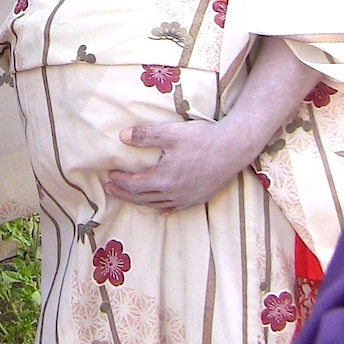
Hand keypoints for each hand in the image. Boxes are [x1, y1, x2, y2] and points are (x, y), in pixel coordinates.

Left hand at [104, 119, 245, 211]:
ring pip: (157, 204)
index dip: (119, 181)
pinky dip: (163, 208)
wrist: (235, 147)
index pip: (133, 185)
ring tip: (129, 197)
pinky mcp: (199, 198)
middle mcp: (173, 194)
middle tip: (109, 190)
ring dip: (140, 201)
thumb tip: (122, 136)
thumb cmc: (202, 138)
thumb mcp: (170, 133)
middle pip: (142, 198)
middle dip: (123, 194)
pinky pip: (176, 208)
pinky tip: (160, 209)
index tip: (109, 175)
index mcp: (163, 179)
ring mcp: (187, 198)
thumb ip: (144, 136)